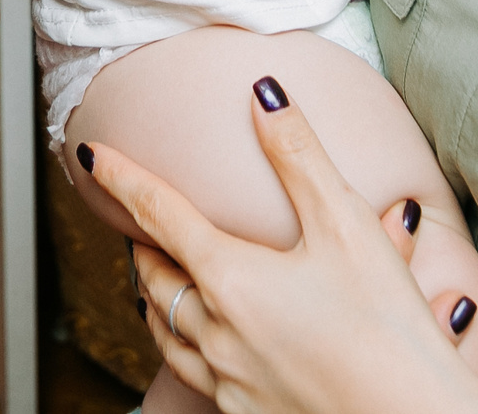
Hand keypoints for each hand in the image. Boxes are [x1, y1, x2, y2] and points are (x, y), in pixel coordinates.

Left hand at [85, 78, 477, 413]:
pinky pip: (196, 375)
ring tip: (157, 282)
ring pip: (167, 334)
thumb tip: (262, 95)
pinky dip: (187, 347)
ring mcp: (228, 381)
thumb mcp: (344, 224)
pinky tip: (206, 346)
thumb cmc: (386, 326)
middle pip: (154, 280)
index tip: (91, 155)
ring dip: (155, 300)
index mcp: (231, 279)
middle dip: (140, 246)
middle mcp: (216, 333)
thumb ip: (298, 155)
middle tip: (134, 222)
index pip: (159, 213)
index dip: (123, 178)